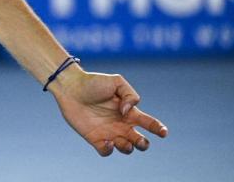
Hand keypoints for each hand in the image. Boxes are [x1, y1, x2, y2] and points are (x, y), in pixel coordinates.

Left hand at [51, 66, 167, 155]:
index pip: (150, 124)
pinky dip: (110, 150)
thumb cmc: (93, 82)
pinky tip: (108, 141)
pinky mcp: (95, 138)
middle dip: (143, 144)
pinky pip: (106, 152)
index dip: (159, 129)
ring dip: (128, 148)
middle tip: (138, 139)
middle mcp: (121, 124)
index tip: (163, 132)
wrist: (70, 87)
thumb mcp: (116, 82)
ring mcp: (108, 132)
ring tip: (121, 140)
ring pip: (126, 149)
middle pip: (140, 141)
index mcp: (129, 112)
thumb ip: (130, 95)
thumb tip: (127, 113)